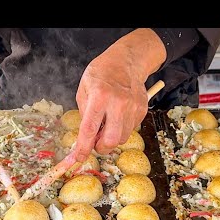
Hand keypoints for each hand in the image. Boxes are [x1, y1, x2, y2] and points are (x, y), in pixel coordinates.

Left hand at [74, 28, 166, 159]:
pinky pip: (130, 129)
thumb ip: (84, 114)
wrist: (126, 61)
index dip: (83, 148)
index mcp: (99, 97)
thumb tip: (86, 138)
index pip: (89, 129)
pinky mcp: (142, 110)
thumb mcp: (84, 90)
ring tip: (106, 126)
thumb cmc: (101, 74)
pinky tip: (117, 117)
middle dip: (101, 148)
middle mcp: (118, 103)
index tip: (78, 158)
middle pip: (111, 141)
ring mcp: (132, 107)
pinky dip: (121, 129)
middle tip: (95, 143)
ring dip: (111, 138)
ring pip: (122, 138)